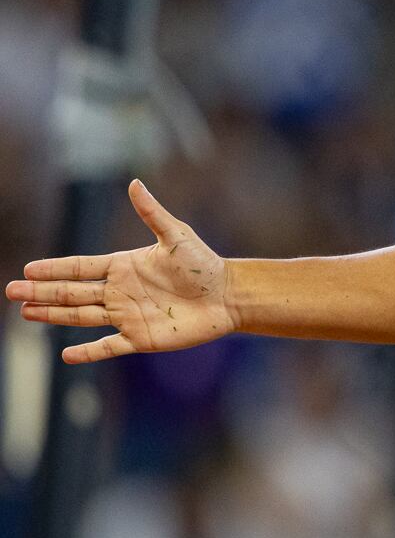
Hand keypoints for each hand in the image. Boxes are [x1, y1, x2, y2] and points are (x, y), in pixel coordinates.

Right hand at [6, 180, 234, 363]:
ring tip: (27, 314)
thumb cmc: (205, 264)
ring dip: (54, 316)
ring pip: (82, 317)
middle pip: (72, 293)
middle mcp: (119, 292)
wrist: (229, 296)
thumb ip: (152, 213)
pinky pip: (109, 346)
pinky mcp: (142, 338)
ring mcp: (128, 316)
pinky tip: (66, 354)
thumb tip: (135, 183)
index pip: (79, 267)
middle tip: (12, 293)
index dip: (54, 269)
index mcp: (123, 267)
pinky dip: (88, 352)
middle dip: (42, 293)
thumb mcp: (176, 236)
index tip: (28, 270)